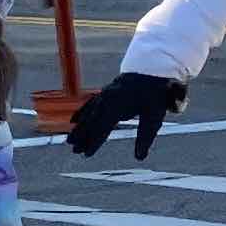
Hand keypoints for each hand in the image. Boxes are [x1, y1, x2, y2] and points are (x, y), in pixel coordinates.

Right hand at [63, 70, 181, 159]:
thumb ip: (145, 136)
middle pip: (92, 121)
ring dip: (80, 127)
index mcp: (118, 105)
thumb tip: (139, 157)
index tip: (86, 155)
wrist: (153, 68)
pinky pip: (90, 104)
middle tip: (74, 151)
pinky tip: (74, 121)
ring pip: (89, 113)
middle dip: (82, 136)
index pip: (102, 127)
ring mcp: (105, 94)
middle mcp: (107, 99)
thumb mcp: (154, 116)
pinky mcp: (106, 92)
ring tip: (70, 141)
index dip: (94, 142)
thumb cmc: (155, 94)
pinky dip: (82, 113)